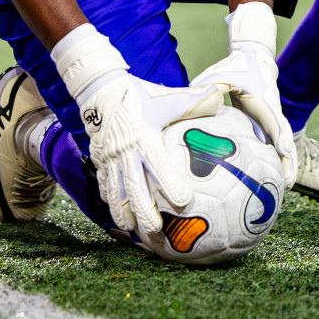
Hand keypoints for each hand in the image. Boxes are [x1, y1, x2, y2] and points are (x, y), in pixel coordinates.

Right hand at [54, 25, 225, 236]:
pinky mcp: (98, 159)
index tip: (185, 202)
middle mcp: (124, 151)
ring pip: (115, 192)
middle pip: (134, 188)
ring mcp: (108, 157)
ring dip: (123, 214)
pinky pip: (103, 184)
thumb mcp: (166, 96)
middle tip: (156, 231)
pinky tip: (117, 216)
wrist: (99, 86)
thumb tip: (220, 98)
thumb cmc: (138, 93)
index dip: (170, 184)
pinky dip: (110, 202)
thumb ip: (193, 101)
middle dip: (144, 212)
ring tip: (133, 232)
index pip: (158, 165)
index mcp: (144, 136)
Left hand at [191, 2, 297, 183]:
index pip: (274, 119)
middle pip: (284, 138)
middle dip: (288, 160)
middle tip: (287, 182)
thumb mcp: (220, 74)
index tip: (282, 150)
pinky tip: (267, 180)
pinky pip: (270, 145)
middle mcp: (271, 111)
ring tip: (284, 188)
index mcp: (263, 99)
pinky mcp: (265, 124)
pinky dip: (273, 161)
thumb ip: (208, 87)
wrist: (253, 58)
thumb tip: (191, 101)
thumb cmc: (234, 67)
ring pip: (280, 145)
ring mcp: (271, 119)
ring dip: (284, 165)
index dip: (279, 135)